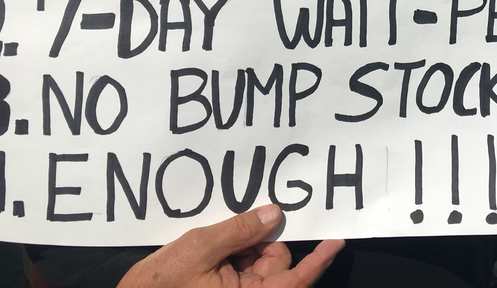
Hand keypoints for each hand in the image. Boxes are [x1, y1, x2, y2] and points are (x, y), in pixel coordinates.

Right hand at [118, 205, 343, 287]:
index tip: (337, 239)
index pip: (296, 279)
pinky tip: (214, 250)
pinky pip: (242, 270)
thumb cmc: (160, 286)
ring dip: (242, 248)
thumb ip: (238, 230)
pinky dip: (233, 255)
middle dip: (261, 243)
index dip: (318, 259)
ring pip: (258, 264)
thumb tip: (274, 214)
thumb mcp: (199, 250)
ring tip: (210, 248)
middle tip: (233, 230)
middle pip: (276, 263)